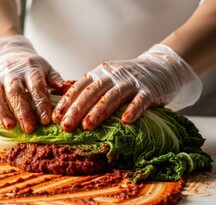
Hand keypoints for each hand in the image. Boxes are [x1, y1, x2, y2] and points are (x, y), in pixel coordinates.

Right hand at [0, 35, 70, 132]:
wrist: (7, 53)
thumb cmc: (30, 67)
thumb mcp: (46, 68)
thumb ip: (55, 80)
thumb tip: (66, 89)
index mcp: (30, 69)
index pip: (36, 86)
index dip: (41, 103)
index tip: (46, 120)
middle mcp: (11, 72)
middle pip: (16, 91)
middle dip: (23, 110)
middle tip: (29, 128)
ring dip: (2, 110)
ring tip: (9, 126)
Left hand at [52, 44, 201, 131]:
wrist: (160, 66)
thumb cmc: (127, 78)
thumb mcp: (107, 78)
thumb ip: (91, 89)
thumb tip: (67, 108)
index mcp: (99, 73)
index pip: (80, 88)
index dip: (67, 103)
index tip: (55, 118)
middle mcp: (113, 75)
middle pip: (93, 93)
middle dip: (77, 110)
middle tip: (66, 126)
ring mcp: (131, 82)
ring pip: (113, 96)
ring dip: (99, 111)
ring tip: (88, 126)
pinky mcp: (149, 90)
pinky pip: (140, 100)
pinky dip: (133, 109)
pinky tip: (125, 121)